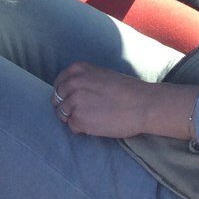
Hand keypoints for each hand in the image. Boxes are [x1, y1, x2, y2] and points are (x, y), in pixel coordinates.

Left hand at [52, 62, 198, 140]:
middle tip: (82, 111)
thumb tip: (67, 93)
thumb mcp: (100, 74)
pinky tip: (96, 124)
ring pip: (62, 114)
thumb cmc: (126, 90)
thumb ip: (82, 80)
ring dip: (74, 118)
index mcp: (77, 69)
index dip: (64, 94)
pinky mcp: (79, 120)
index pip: (58, 84)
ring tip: (92, 117)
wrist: (142, 104)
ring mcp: (74, 102)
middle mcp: (72, 83)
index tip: (72, 99)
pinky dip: (81, 128)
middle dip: (66, 107)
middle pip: (56, 100)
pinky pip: (72, 127)